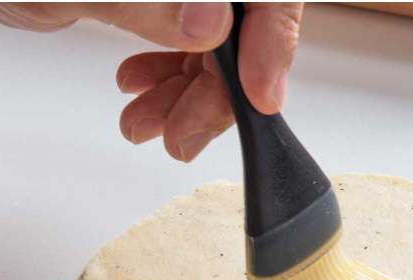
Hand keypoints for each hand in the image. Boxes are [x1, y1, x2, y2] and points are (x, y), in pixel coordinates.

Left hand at [0, 3, 303, 161]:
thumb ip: (153, 0)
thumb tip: (210, 26)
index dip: (271, 44)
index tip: (259, 98)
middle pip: (245, 24)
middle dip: (218, 87)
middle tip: (185, 134)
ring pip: (219, 41)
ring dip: (189, 92)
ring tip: (148, 124)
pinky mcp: (161, 2)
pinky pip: (189, 39)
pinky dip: (169, 74)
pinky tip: (141, 92)